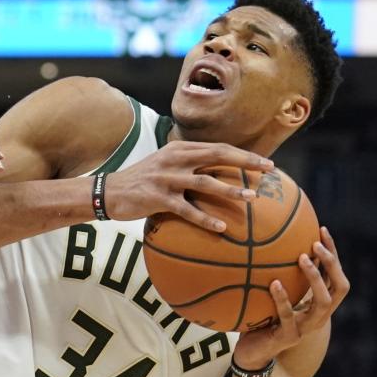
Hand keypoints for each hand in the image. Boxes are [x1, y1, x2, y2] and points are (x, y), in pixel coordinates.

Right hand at [104, 141, 273, 231]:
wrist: (109, 192)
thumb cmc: (141, 182)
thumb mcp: (164, 166)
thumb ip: (187, 164)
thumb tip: (218, 173)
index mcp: (179, 150)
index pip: (217, 147)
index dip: (243, 154)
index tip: (265, 163)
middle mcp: (174, 160)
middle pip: (216, 156)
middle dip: (245, 162)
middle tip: (268, 171)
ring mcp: (166, 178)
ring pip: (205, 182)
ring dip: (229, 191)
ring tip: (251, 199)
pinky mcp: (157, 198)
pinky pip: (186, 210)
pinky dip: (204, 219)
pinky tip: (221, 228)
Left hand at [232, 227, 349, 369]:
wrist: (251, 353)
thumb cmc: (261, 320)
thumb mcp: (271, 295)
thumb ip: (277, 276)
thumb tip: (266, 245)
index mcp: (317, 304)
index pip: (334, 275)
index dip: (332, 254)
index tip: (322, 229)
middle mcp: (318, 315)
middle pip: (340, 287)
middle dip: (332, 263)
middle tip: (316, 243)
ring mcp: (306, 328)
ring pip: (322, 302)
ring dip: (314, 278)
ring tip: (302, 257)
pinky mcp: (289, 337)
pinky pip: (288, 315)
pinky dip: (282, 298)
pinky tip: (274, 283)